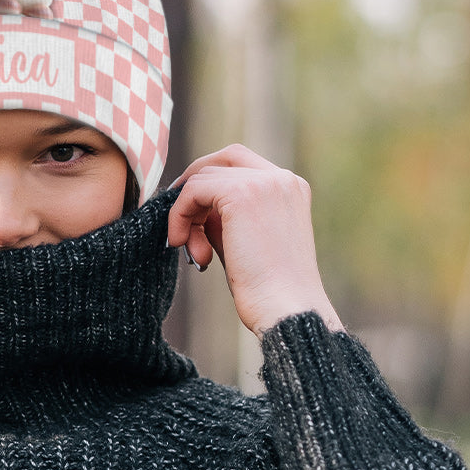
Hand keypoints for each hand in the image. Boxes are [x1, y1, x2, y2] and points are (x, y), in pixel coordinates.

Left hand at [167, 145, 342, 336]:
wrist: (285, 310)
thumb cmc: (267, 288)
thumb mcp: (244, 240)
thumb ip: (223, 216)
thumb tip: (192, 205)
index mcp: (290, 188)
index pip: (241, 163)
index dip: (209, 181)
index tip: (192, 212)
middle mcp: (282, 179)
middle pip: (222, 159)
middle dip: (194, 186)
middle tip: (179, 220)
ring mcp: (264, 183)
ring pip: (202, 178)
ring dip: (186, 213)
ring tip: (194, 251)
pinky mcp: (242, 194)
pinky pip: (193, 191)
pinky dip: (179, 215)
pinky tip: (181, 242)